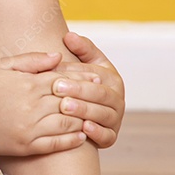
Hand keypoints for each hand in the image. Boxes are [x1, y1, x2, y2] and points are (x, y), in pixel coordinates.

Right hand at [0, 51, 86, 156]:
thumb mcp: (3, 66)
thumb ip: (32, 60)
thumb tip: (58, 56)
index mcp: (27, 84)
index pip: (63, 80)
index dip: (82, 79)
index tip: (96, 78)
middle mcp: (30, 106)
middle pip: (69, 101)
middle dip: (88, 99)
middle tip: (104, 97)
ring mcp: (29, 128)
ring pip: (66, 123)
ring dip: (83, 120)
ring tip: (95, 117)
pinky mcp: (25, 146)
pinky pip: (55, 144)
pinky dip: (71, 140)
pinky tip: (81, 135)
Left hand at [51, 31, 124, 148]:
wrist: (77, 113)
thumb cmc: (77, 84)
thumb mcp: (83, 64)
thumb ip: (80, 49)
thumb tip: (69, 36)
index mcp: (111, 79)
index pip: (96, 74)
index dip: (77, 73)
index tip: (57, 74)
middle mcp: (117, 99)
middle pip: (100, 94)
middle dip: (79, 91)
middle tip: (58, 89)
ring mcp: (115, 119)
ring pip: (103, 115)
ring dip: (85, 110)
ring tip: (65, 107)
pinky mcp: (111, 137)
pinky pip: (108, 137)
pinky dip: (98, 133)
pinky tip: (84, 128)